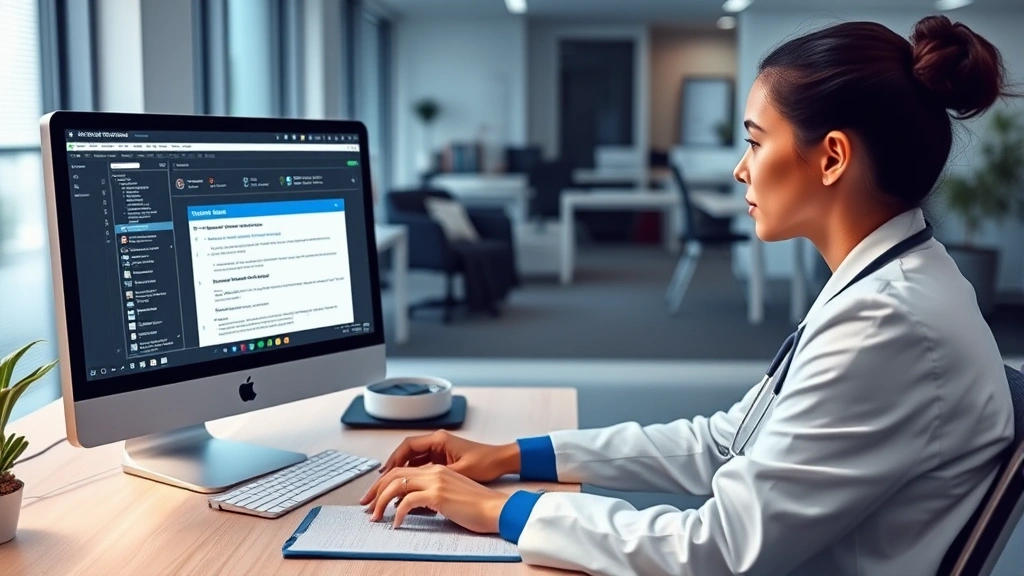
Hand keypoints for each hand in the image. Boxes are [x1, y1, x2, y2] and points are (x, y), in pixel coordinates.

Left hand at [360, 464, 510, 531]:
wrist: (496, 508)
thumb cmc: (478, 505)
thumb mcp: (451, 494)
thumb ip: (432, 493)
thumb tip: (411, 504)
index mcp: (437, 469)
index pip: (402, 470)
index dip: (384, 483)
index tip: (374, 497)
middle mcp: (434, 471)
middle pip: (394, 475)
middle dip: (375, 491)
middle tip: (366, 506)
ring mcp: (435, 481)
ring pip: (396, 486)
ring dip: (381, 502)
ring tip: (376, 517)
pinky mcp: (438, 495)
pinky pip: (407, 502)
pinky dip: (397, 513)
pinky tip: (396, 523)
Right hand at [378, 429, 519, 483]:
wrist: (501, 461)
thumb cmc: (485, 462)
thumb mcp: (459, 471)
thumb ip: (437, 476)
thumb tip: (415, 486)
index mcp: (439, 439)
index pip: (408, 446)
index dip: (394, 459)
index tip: (385, 473)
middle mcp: (437, 442)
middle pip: (407, 452)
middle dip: (393, 466)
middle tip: (382, 482)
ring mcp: (439, 450)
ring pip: (413, 459)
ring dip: (402, 471)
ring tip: (391, 486)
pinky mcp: (443, 458)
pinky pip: (422, 465)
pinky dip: (413, 474)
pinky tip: (407, 486)